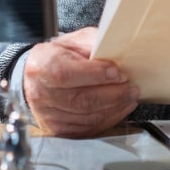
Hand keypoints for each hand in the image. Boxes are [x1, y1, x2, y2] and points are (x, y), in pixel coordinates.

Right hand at [22, 27, 139, 137]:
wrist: (37, 78)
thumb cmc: (60, 56)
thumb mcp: (76, 41)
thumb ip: (94, 43)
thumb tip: (118, 50)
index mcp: (43, 65)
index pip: (67, 74)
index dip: (95, 75)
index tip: (118, 73)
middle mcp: (42, 93)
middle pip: (80, 99)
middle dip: (113, 94)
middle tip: (132, 87)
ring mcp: (48, 115)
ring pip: (86, 117)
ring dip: (114, 108)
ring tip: (131, 97)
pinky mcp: (58, 129)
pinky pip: (86, 129)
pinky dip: (108, 120)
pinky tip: (121, 109)